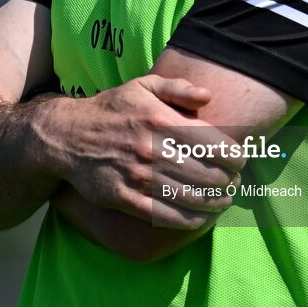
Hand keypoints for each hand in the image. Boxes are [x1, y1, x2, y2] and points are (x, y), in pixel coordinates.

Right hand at [36, 74, 244, 228]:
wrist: (67, 136)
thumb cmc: (112, 109)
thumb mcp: (142, 85)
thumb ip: (177, 88)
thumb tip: (208, 96)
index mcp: (160, 119)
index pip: (212, 144)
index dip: (234, 157)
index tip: (241, 161)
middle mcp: (151, 148)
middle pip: (206, 174)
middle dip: (228, 182)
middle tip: (234, 184)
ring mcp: (137, 176)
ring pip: (189, 197)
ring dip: (214, 203)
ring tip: (223, 201)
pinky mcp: (124, 198)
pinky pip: (164, 216)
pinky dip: (189, 221)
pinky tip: (200, 218)